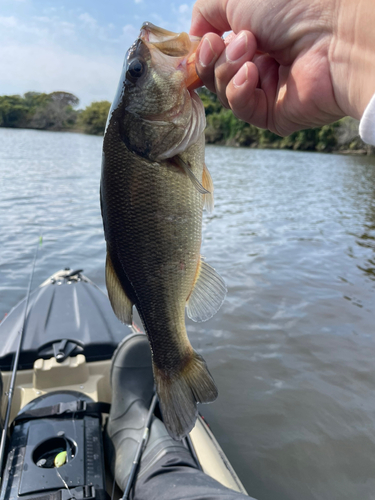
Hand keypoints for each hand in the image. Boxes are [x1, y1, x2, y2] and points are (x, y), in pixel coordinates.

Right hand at [190, 0, 374, 135]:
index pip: (214, 49)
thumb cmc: (292, 4)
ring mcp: (268, 89)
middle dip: (212, 57)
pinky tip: (252, 74)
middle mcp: (262, 60)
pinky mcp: (274, 114)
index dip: (202, 49)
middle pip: (213, 73)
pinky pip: (241, 109)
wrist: (334, 33)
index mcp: (256, 32)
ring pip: (223, 91)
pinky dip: (239, 91)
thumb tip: (196, 34)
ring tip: (249, 49)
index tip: (204, 39)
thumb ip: (207, 11)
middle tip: (226, 41)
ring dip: (226, 69)